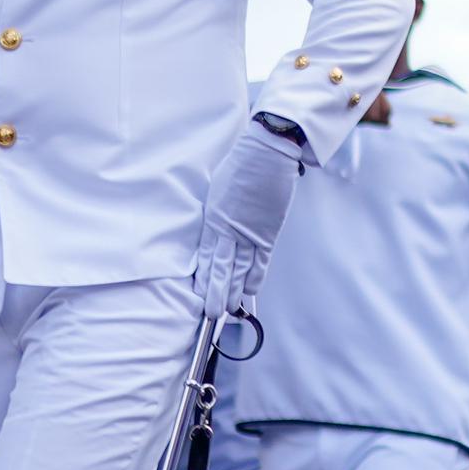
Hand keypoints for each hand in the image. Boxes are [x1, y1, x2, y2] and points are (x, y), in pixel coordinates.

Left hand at [188, 115, 307, 322]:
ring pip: (242, 269)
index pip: (208, 258)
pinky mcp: (268, 232)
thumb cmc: (239, 166)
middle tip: (212, 315)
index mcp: (214, 220)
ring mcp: (250, 233)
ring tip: (230, 311)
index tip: (199, 296)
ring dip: (236, 291)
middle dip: (217, 294)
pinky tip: (252, 291)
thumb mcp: (217, 190)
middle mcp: (230, 231)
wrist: (265, 154)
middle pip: (222, 269)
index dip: (204, 280)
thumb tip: (216, 229)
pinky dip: (257, 276)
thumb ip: (216, 213)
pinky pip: (262, 260)